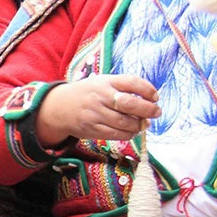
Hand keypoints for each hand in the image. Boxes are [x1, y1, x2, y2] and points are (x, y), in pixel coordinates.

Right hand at [34, 75, 161, 147]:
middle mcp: (100, 96)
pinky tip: (131, 130)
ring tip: (143, 124)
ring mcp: (96, 114)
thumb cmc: (88, 93)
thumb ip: (123, 88)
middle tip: (156, 112)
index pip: (132, 82)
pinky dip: (129, 134)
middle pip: (130, 104)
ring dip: (139, 125)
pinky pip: (117, 134)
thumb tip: (150, 101)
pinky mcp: (93, 128)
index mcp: (105, 82)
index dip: (148, 90)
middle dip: (148, 110)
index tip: (155, 97)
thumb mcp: (102, 83)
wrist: (60, 107)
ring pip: (125, 123)